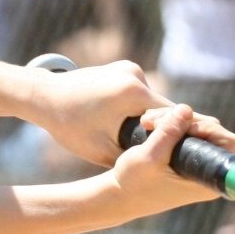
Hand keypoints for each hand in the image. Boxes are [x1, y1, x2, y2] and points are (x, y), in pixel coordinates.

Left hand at [28, 60, 234, 166]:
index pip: (172, 117)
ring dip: (149, 118)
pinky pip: (140, 92)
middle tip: (171, 151)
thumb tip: (163, 165)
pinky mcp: (122, 68)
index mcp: (133, 93)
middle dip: (165, 129)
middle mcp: (135, 75)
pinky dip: (137, 107)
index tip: (191, 153)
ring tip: (143, 138)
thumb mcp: (103, 149)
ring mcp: (128, 68)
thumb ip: (135, 154)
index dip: (181, 136)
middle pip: (163, 108)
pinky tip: (126, 121)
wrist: (43, 95)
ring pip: (151, 101)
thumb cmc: (69, 125)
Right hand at [108, 104, 221, 210]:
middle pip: (210, 128)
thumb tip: (186, 109)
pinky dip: (168, 123)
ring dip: (171, 118)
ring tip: (145, 122)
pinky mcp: (185, 156)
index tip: (181, 128)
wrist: (118, 194)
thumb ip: (168, 132)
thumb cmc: (134, 183)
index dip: (207, 128)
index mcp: (206, 181)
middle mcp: (206, 172)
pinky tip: (149, 124)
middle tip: (151, 121)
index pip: (227, 142)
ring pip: (195, 125)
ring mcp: (196, 163)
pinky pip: (185, 130)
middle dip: (181, 119)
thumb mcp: (149, 157)